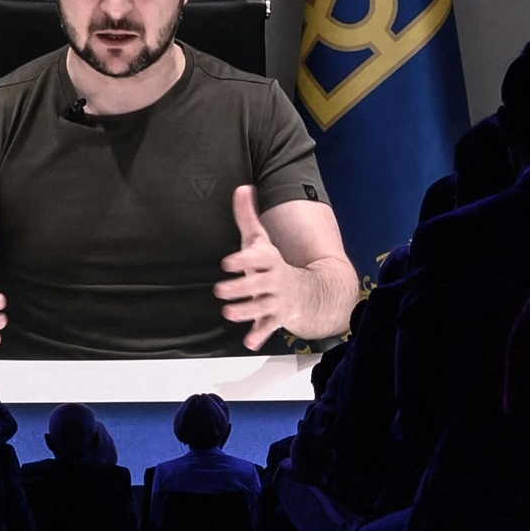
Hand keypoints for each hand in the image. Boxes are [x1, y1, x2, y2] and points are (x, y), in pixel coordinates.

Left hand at [214, 185, 296, 350]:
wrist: (309, 290)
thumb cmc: (272, 264)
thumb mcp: (261, 241)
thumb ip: (248, 216)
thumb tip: (241, 188)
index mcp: (269, 260)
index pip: (258, 258)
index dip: (243, 259)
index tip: (227, 262)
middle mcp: (274, 280)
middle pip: (258, 284)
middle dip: (240, 287)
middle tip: (220, 290)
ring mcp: (276, 300)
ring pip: (261, 307)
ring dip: (245, 310)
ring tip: (228, 312)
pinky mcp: (276, 318)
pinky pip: (269, 327)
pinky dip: (259, 335)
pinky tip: (249, 342)